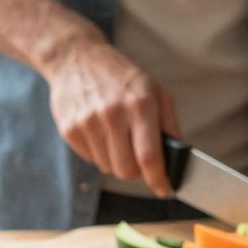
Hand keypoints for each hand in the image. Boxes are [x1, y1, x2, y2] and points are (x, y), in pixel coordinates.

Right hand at [42, 30, 180, 197]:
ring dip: (116, 160)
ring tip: (116, 136)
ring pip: (108, 167)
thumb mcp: (155, 91)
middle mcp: (113, 114)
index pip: (149, 156)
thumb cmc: (122, 77)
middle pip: (127, 170)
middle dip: (136, 172)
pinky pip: (90, 159)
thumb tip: (179, 158)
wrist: (76, 58)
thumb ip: (169, 125)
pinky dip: (99, 153)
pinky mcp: (69, 129)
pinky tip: (99, 130)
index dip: (158, 179)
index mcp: (140, 105)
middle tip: (138, 158)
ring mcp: (88, 122)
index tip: (163, 189)